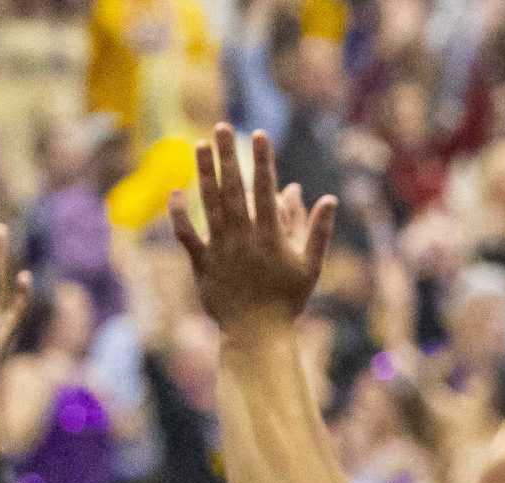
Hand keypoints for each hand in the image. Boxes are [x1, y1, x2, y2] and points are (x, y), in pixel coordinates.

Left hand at [168, 126, 336, 336]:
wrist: (258, 334)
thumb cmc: (288, 300)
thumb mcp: (311, 266)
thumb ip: (318, 230)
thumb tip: (329, 198)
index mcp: (271, 238)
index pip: (265, 191)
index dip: (262, 161)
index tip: (259, 135)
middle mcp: (243, 239)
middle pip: (233, 189)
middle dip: (228, 156)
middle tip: (222, 127)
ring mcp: (220, 249)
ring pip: (209, 205)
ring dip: (203, 173)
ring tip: (199, 145)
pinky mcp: (201, 263)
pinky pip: (186, 234)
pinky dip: (178, 214)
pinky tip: (176, 191)